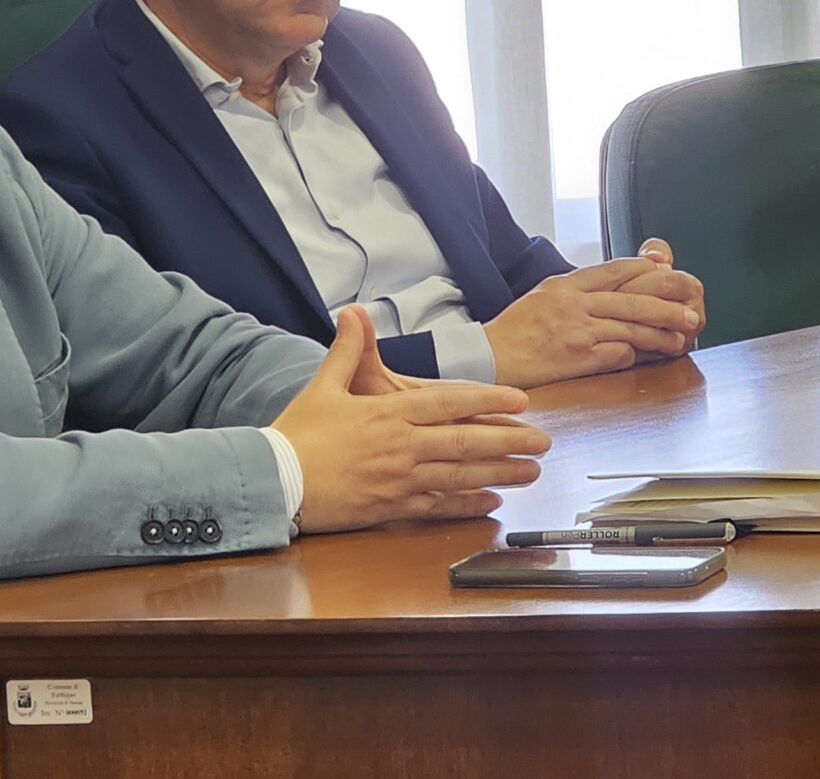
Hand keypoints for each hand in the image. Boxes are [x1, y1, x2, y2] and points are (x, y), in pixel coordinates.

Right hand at [271, 308, 550, 534]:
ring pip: (461, 476)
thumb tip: (353, 311)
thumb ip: (347, 349)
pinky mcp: (392, 508)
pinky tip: (491, 502)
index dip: (489, 401)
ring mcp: (401, 480)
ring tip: (531, 472)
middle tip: (544, 441)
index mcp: (390, 413)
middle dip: (510, 441)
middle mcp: (403, 446)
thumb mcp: (324, 385)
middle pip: (467, 443)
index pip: (450, 404)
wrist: (274, 482)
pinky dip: (467, 504)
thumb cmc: (298, 433)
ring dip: (500, 473)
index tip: (521, 401)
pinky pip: (438, 507)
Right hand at [486, 256, 703, 387]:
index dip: (645, 271)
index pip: (614, 270)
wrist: (491, 356)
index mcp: (566, 284)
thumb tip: (613, 284)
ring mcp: (577, 331)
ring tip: (680, 338)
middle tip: (690, 313)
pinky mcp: (578, 359)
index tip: (667, 273)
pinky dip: (633, 355)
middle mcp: (574, 304)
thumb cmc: (517, 329)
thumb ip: (577, 288)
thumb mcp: (544, 294)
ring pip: (631, 328)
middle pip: (633, 300)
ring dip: (660, 335)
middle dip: (667, 307)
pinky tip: (642, 357)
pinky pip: (618, 354)